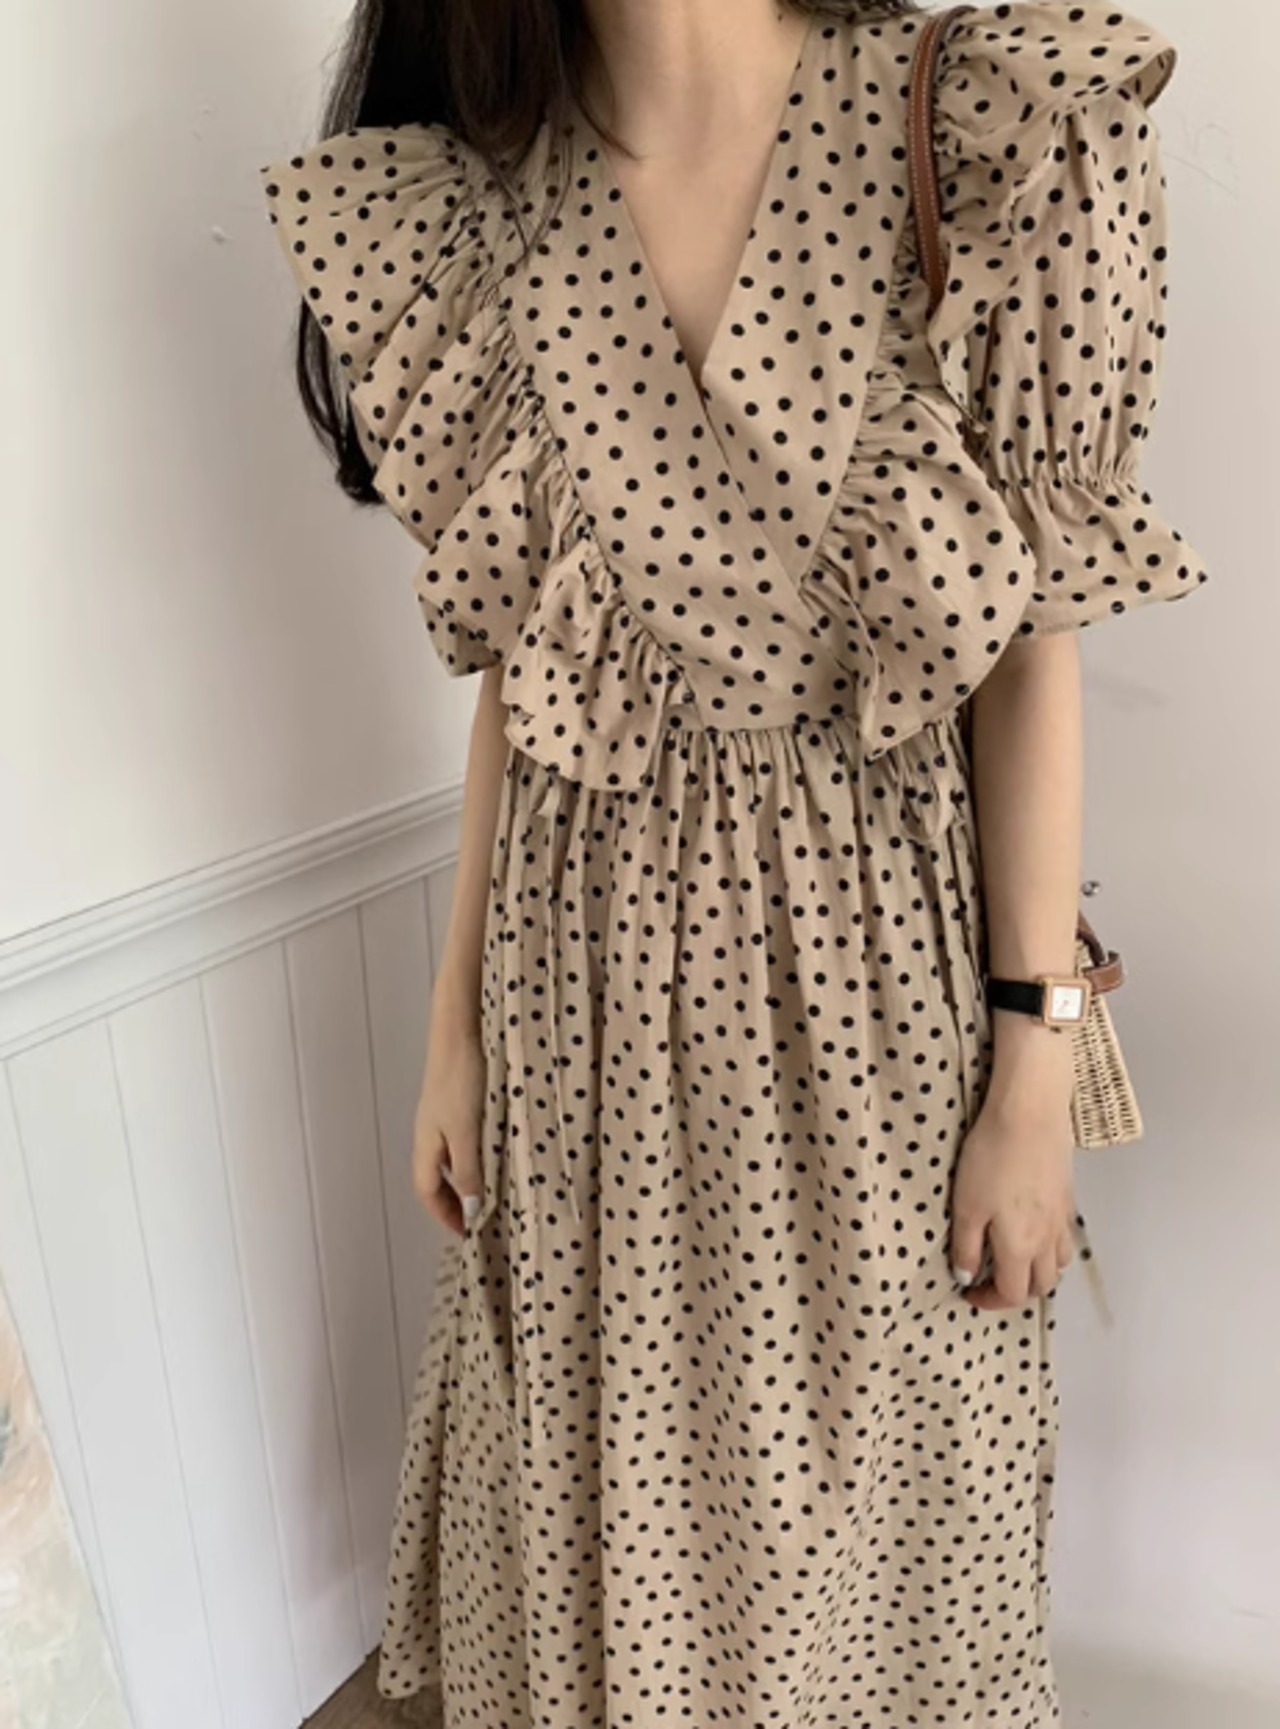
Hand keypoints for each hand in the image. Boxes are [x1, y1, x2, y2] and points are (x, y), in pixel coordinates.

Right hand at [411, 986, 486, 1237]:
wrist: (460, 1031)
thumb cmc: (461, 1081)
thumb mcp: (467, 1132)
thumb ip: (469, 1170)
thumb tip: (471, 1209)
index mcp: (426, 1144)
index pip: (427, 1190)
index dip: (444, 1214)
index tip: (465, 1232)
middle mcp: (429, 1133)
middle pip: (435, 1177)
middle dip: (453, 1201)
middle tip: (476, 1217)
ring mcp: (442, 1116)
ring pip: (449, 1158)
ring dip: (464, 1179)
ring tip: (488, 1191)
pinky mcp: (456, 1100)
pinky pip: (460, 1140)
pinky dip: (472, 1156)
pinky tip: (493, 1153)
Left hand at [949, 1084, 1076, 1309]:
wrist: (1029, 1115)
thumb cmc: (992, 1159)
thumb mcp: (966, 1206)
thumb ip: (966, 1247)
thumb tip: (966, 1276)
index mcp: (1020, 1248)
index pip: (1013, 1294)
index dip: (990, 1301)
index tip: (969, 1293)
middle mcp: (1047, 1240)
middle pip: (1042, 1286)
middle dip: (1017, 1292)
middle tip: (990, 1280)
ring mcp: (1061, 1218)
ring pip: (1058, 1263)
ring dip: (1038, 1271)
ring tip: (1013, 1258)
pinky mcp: (1067, 1196)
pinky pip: (1064, 1236)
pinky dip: (1050, 1247)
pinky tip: (1032, 1228)